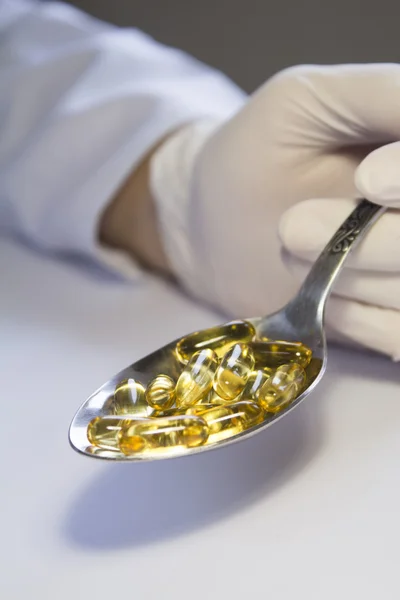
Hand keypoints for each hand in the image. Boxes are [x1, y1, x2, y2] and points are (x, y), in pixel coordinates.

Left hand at [151, 64, 399, 359]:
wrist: (216, 223)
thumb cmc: (256, 152)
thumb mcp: (304, 102)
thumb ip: (381, 96)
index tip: (367, 180)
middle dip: (376, 240)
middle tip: (293, 226)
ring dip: (360, 272)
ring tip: (290, 245)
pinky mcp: (393, 316)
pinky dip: (367, 321)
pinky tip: (327, 298)